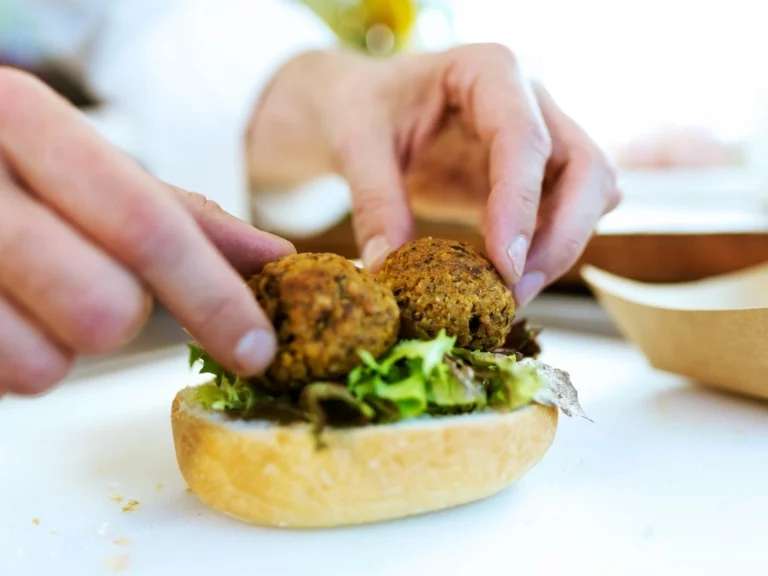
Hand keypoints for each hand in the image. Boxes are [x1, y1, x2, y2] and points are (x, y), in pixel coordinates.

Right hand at [0, 68, 294, 396]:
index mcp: (25, 120)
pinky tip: (4, 312)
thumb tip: (274, 257)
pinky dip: (16, 360)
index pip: (145, 224)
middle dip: (123, 317)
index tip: (256, 349)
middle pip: (106, 307)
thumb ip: (180, 215)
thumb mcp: (87, 172)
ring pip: (46, 362)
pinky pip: (3, 377)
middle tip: (97, 288)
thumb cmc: (11, 177)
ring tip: (32, 294)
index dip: (213, 296)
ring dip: (61, 344)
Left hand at [247, 44, 621, 306]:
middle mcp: (530, 101)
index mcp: (488, 71)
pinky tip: (505, 281)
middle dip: (561, 237)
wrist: (366, 108)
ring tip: (508, 297)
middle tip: (513, 292)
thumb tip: (388, 268)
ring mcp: (541, 139)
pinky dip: (545, 251)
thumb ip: (374, 201)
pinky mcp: (534, 177)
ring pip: (591, 196)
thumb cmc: (362, 108)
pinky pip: (563, 215)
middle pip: (586, 168)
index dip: (520, 205)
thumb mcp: (354, 143)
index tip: (504, 266)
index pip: (524, 138)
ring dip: (559, 251)